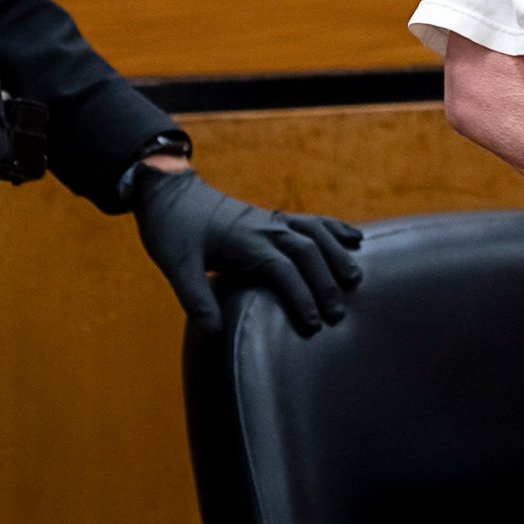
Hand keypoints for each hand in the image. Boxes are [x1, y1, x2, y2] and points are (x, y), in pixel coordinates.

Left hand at [133, 166, 363, 334]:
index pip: (282, 269)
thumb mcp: (176, 266)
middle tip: (338, 315)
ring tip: (355, 278)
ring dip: (337, 254)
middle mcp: (265, 227)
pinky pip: (312, 221)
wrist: (168, 191)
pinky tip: (355, 238)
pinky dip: (335, 229)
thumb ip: (196, 299)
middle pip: (307, 252)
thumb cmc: (172, 229)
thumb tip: (213, 332)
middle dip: (325, 283)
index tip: (313, 324)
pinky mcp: (273, 217)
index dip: (300, 296)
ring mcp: (272, 219)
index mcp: (245, 240)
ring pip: (316, 233)